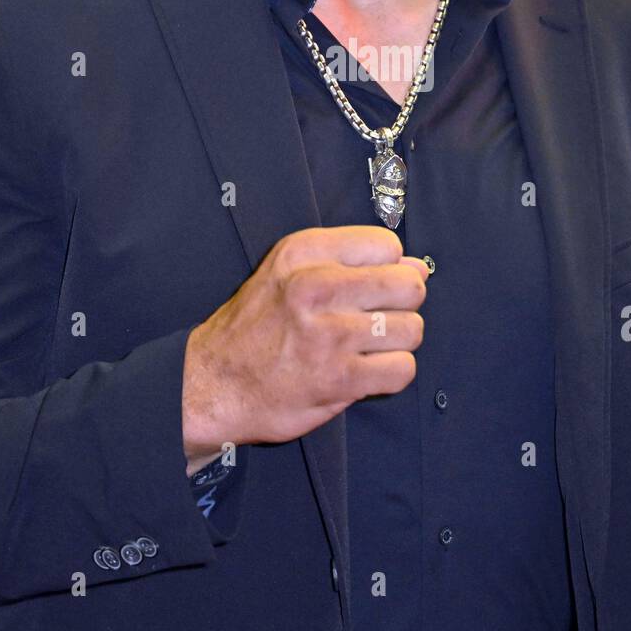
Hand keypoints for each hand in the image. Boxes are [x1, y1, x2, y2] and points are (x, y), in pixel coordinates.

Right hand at [181, 226, 427, 469]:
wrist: (212, 384)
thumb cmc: (256, 327)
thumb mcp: (290, 272)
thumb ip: (353, 263)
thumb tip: (418, 267)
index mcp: (303, 252)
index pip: (387, 246)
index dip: (389, 269)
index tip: (370, 288)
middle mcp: (315, 287)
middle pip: (408, 287)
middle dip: (402, 305)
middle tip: (377, 319)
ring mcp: (328, 335)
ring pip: (411, 330)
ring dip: (397, 343)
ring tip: (368, 348)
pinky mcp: (337, 379)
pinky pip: (402, 370)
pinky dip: (391, 373)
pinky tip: (368, 371)